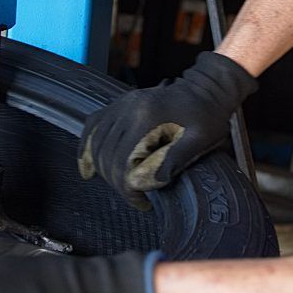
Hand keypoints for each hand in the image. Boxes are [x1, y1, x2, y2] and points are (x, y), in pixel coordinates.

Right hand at [78, 51, 256, 206]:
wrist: (206, 90)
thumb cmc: (206, 117)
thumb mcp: (199, 140)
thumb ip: (174, 160)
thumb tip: (146, 182)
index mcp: (146, 117)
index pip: (122, 163)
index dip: (128, 189)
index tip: (143, 203)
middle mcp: (127, 108)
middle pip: (107, 156)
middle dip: (118, 183)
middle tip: (135, 196)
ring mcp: (120, 104)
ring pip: (97, 145)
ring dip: (105, 171)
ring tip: (123, 185)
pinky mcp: (118, 105)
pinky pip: (93, 126)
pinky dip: (86, 148)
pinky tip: (87, 168)